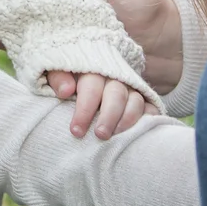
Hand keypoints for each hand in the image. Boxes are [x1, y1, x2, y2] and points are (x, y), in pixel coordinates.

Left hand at [46, 70, 161, 137]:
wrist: (91, 69)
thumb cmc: (69, 78)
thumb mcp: (56, 71)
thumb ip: (57, 78)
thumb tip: (66, 91)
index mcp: (92, 70)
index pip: (92, 88)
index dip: (84, 110)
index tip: (76, 131)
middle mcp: (114, 77)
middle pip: (116, 95)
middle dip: (108, 117)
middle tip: (100, 135)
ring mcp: (130, 87)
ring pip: (135, 101)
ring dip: (127, 119)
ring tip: (115, 136)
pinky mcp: (143, 97)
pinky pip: (150, 107)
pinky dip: (148, 118)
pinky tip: (140, 131)